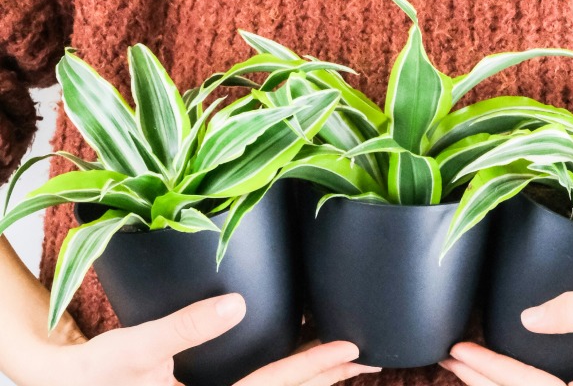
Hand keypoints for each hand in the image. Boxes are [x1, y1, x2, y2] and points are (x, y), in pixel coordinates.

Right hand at [31, 294, 377, 385]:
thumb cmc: (96, 373)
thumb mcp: (135, 349)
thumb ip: (185, 327)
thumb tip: (237, 302)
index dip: (312, 367)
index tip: (350, 349)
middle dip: (328, 377)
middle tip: (367, 358)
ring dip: (315, 379)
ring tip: (349, 362)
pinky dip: (289, 375)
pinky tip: (304, 363)